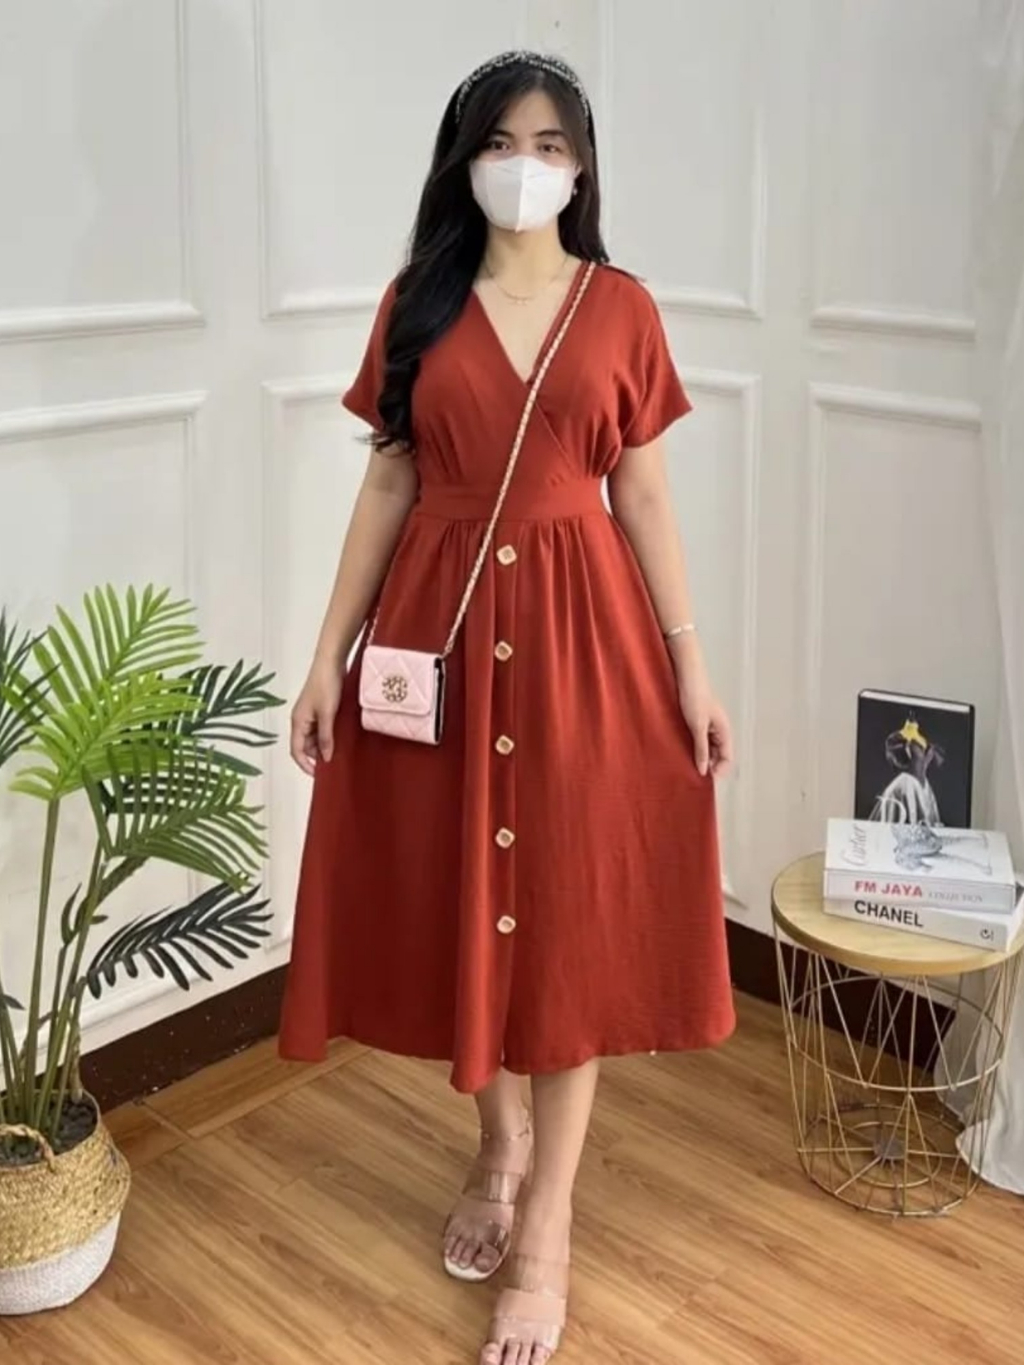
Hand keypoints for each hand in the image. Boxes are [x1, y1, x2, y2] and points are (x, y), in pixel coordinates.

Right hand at [290, 656, 343, 775]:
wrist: (330, 662)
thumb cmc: (326, 684)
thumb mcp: (327, 714)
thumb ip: (326, 737)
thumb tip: (325, 758)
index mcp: (297, 722)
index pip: (296, 751)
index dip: (305, 765)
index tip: (319, 775)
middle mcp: (301, 720)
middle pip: (306, 746)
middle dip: (317, 756)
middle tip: (334, 763)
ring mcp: (310, 714)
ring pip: (315, 737)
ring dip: (325, 745)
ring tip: (340, 751)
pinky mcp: (319, 709)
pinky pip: (321, 728)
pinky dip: (329, 735)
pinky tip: (341, 737)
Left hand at [673, 640, 733, 778]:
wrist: (686, 675)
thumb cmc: (694, 695)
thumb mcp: (697, 726)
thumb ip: (701, 748)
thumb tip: (704, 770)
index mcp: (724, 730)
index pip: (728, 757)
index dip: (719, 770)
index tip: (704, 779)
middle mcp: (719, 729)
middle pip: (718, 755)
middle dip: (709, 765)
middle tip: (693, 775)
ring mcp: (709, 725)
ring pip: (708, 748)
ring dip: (700, 757)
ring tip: (686, 765)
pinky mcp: (698, 721)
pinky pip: (699, 740)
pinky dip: (693, 747)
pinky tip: (682, 751)